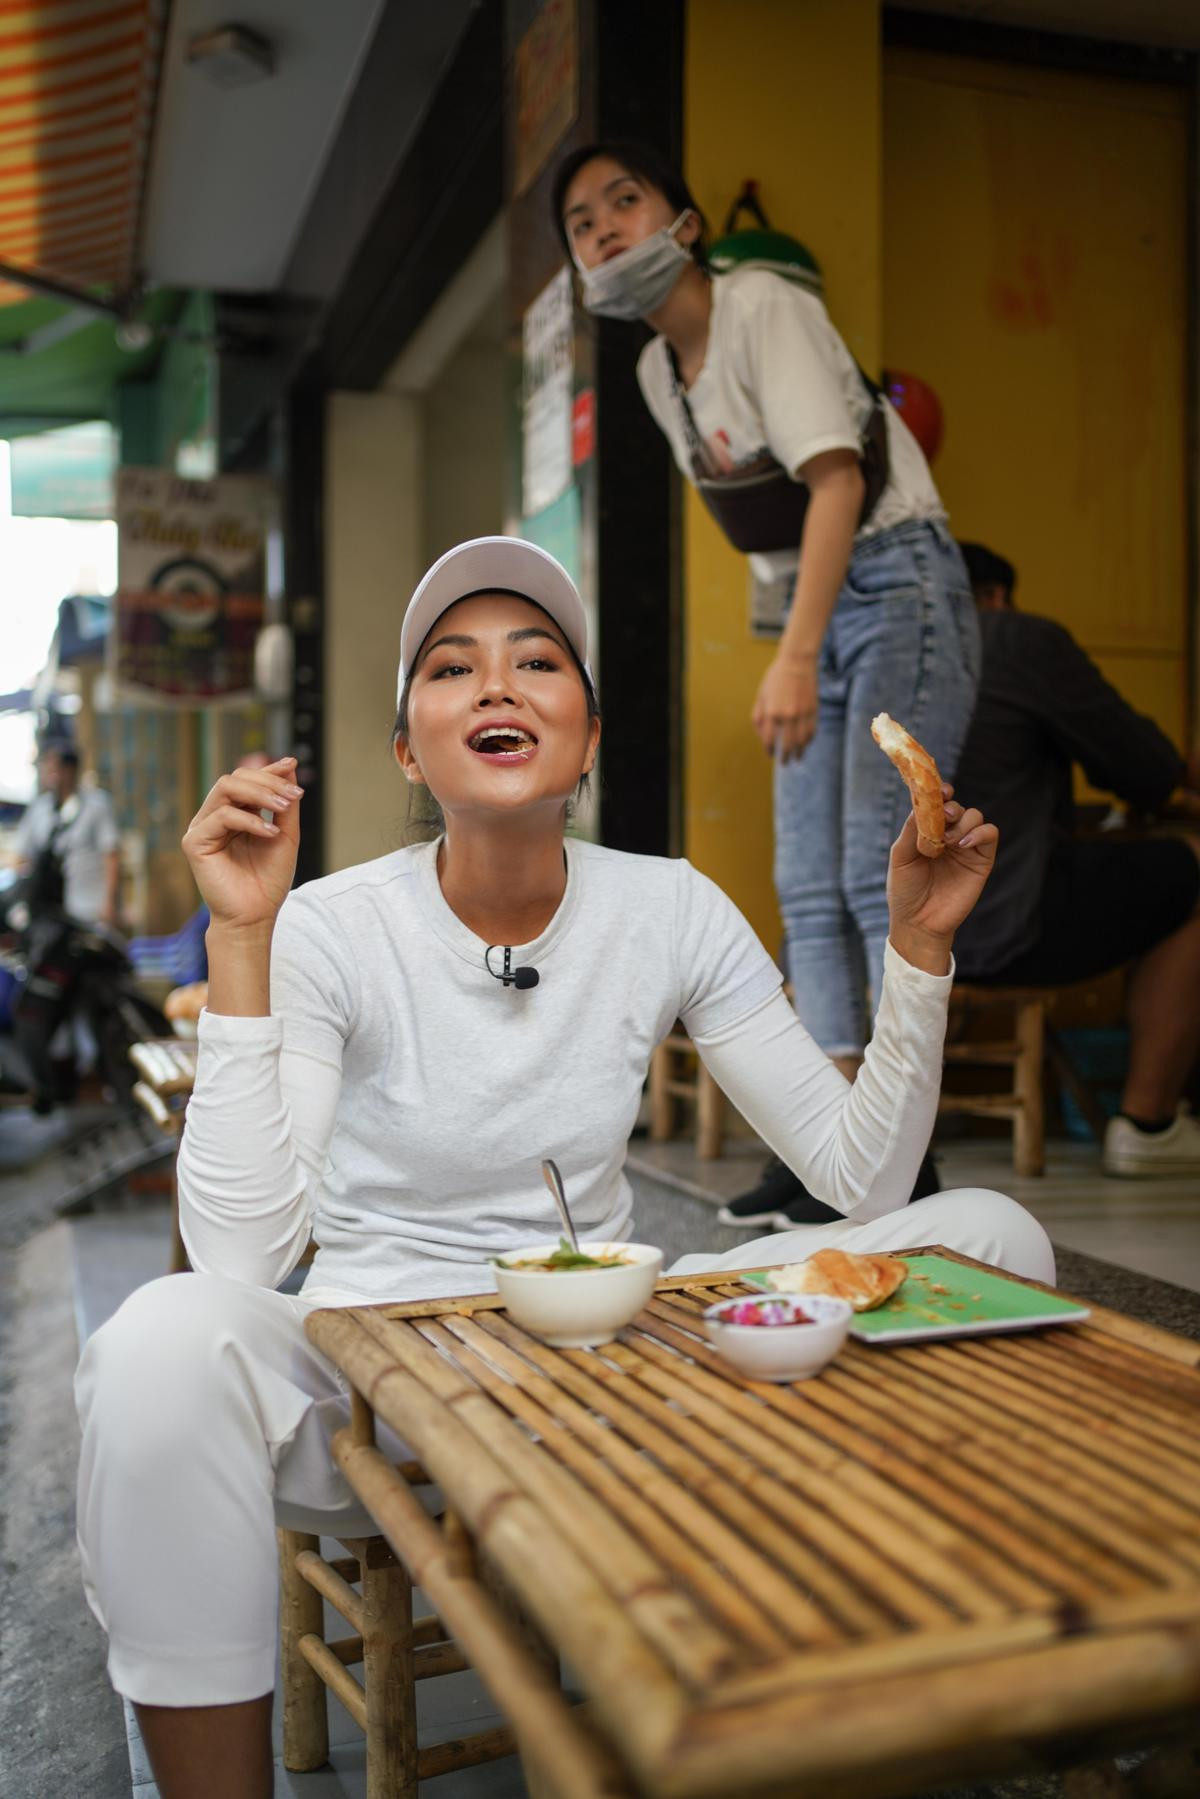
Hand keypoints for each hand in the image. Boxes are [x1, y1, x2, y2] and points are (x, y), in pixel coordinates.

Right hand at [182, 757, 302, 931]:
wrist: (255, 916)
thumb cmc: (268, 880)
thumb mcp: (285, 834)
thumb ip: (285, 804)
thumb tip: (289, 766)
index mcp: (234, 814)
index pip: (247, 781)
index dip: (269, 770)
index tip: (291, 764)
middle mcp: (214, 817)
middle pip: (235, 778)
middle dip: (267, 780)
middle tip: (293, 794)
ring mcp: (202, 828)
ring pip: (225, 789)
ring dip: (259, 793)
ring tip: (283, 807)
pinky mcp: (194, 842)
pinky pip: (221, 817)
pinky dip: (250, 821)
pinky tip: (270, 833)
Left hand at [752, 655, 817, 761]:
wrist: (797, 661)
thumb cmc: (775, 678)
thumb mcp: (761, 696)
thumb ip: (759, 717)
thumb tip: (763, 737)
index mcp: (771, 712)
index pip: (769, 740)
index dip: (769, 750)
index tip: (770, 754)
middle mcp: (787, 715)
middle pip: (787, 745)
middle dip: (785, 756)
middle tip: (785, 763)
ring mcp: (802, 713)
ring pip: (802, 741)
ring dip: (800, 752)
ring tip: (797, 758)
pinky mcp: (813, 710)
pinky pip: (812, 730)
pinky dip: (809, 740)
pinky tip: (805, 744)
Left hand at [886, 788, 998, 969]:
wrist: (918, 922)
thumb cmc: (905, 890)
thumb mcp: (901, 857)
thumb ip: (912, 830)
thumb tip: (921, 803)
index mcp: (928, 832)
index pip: (939, 804)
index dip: (941, 792)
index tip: (939, 790)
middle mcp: (949, 836)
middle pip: (958, 807)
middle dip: (952, 808)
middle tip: (944, 816)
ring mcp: (966, 848)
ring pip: (975, 816)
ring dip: (963, 822)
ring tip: (948, 842)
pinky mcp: (982, 860)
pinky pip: (990, 835)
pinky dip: (980, 833)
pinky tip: (962, 844)